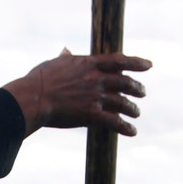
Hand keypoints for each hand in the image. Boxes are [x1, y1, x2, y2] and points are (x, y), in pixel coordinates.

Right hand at [4, 50, 149, 135]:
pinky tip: (132, 132)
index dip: (137, 63)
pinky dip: (125, 127)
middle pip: (125, 83)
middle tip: (142, 92)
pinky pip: (114, 122)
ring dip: (132, 109)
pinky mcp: (92, 114)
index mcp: (89, 64)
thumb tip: (66, 51)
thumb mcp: (54, 64)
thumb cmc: (39, 80)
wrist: (34, 98)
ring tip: (136, 113)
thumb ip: (65, 58)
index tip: (149, 65)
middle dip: (137, 88)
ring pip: (123, 103)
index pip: (119, 61)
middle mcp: (96, 79)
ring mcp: (95, 97)